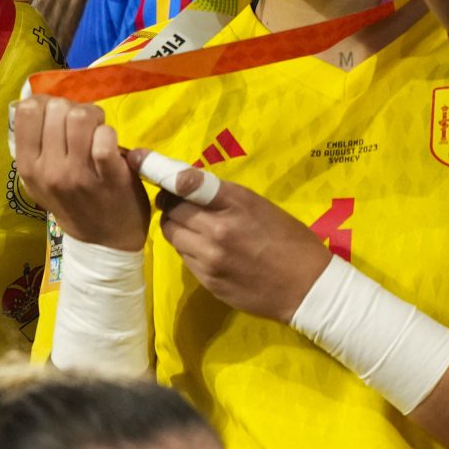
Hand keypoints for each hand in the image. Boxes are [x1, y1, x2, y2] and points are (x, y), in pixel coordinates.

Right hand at [12, 95, 147, 250]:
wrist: (104, 241)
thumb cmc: (72, 203)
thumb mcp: (39, 180)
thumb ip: (35, 145)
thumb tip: (37, 101)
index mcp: (28, 166)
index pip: (26, 110)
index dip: (45, 102)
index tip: (56, 114)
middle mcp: (48, 169)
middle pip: (55, 108)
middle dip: (72, 107)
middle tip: (82, 125)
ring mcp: (79, 174)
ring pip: (80, 116)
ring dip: (94, 116)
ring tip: (97, 130)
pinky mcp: (110, 176)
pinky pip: (105, 138)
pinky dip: (109, 134)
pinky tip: (110, 145)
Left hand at [141, 159, 334, 321]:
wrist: (309, 289)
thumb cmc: (290, 241)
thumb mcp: (261, 207)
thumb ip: (221, 196)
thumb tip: (184, 183)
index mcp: (237, 204)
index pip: (186, 181)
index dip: (159, 170)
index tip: (139, 159)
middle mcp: (218, 230)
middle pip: (170, 208)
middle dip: (171, 203)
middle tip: (181, 203)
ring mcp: (210, 257)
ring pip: (171, 233)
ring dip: (177, 226)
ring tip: (195, 227)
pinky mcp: (206, 279)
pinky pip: (183, 256)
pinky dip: (188, 248)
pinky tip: (206, 249)